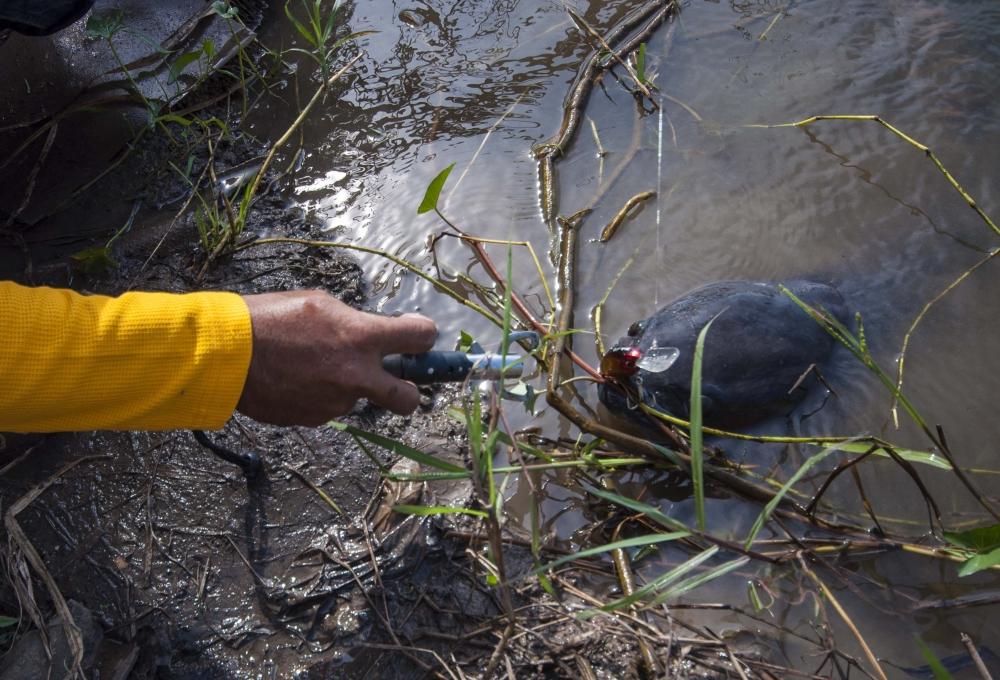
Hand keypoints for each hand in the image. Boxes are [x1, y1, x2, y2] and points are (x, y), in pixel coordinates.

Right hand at [237, 290, 436, 425]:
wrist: (227, 355)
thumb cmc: (271, 319)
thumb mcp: (321, 305)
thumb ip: (355, 322)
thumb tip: (375, 332)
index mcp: (361, 338)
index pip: (421, 338)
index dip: (424, 337)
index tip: (416, 336)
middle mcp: (356, 376)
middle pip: (409, 398)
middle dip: (410, 391)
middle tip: (396, 380)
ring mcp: (336, 402)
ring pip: (358, 399)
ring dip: (347, 386)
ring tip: (312, 366)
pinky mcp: (315, 419)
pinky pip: (329, 407)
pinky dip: (320, 395)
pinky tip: (296, 379)